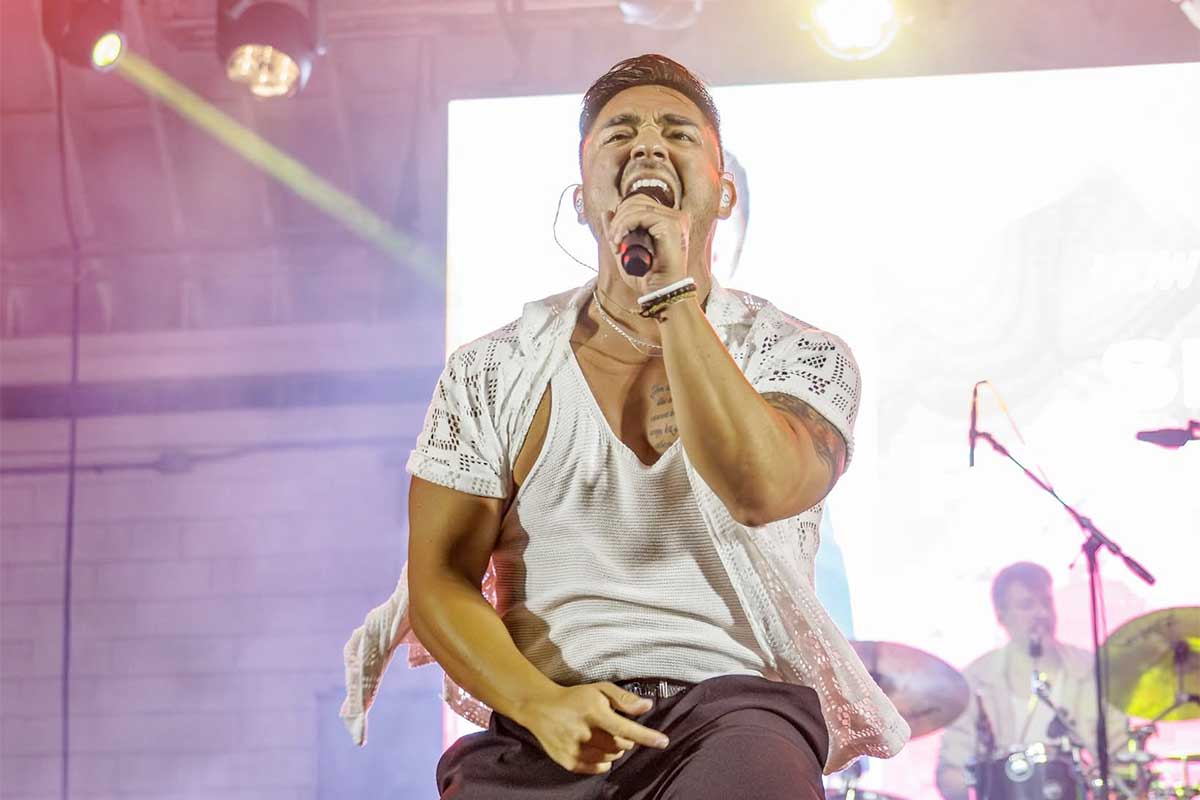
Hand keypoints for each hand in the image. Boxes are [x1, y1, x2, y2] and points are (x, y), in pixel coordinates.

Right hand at [515, 682, 669, 774]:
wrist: (540, 708)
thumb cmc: (575, 697)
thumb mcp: (599, 689)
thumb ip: (623, 698)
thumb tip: (648, 706)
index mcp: (593, 712)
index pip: (625, 728)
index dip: (646, 736)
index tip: (663, 741)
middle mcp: (584, 732)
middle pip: (620, 746)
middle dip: (625, 739)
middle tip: (615, 728)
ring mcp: (575, 749)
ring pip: (610, 758)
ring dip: (614, 750)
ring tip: (603, 736)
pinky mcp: (568, 761)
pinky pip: (598, 768)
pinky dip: (603, 761)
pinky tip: (596, 748)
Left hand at [602, 194, 690, 294]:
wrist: (662, 293)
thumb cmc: (648, 276)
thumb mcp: (626, 250)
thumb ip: (618, 230)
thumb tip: (607, 212)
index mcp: (669, 220)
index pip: (640, 202)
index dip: (622, 215)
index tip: (615, 238)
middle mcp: (675, 216)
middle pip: (637, 200)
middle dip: (618, 219)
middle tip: (613, 241)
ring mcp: (675, 219)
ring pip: (636, 206)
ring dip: (619, 224)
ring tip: (615, 243)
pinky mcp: (671, 225)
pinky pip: (639, 215)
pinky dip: (624, 226)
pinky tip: (619, 241)